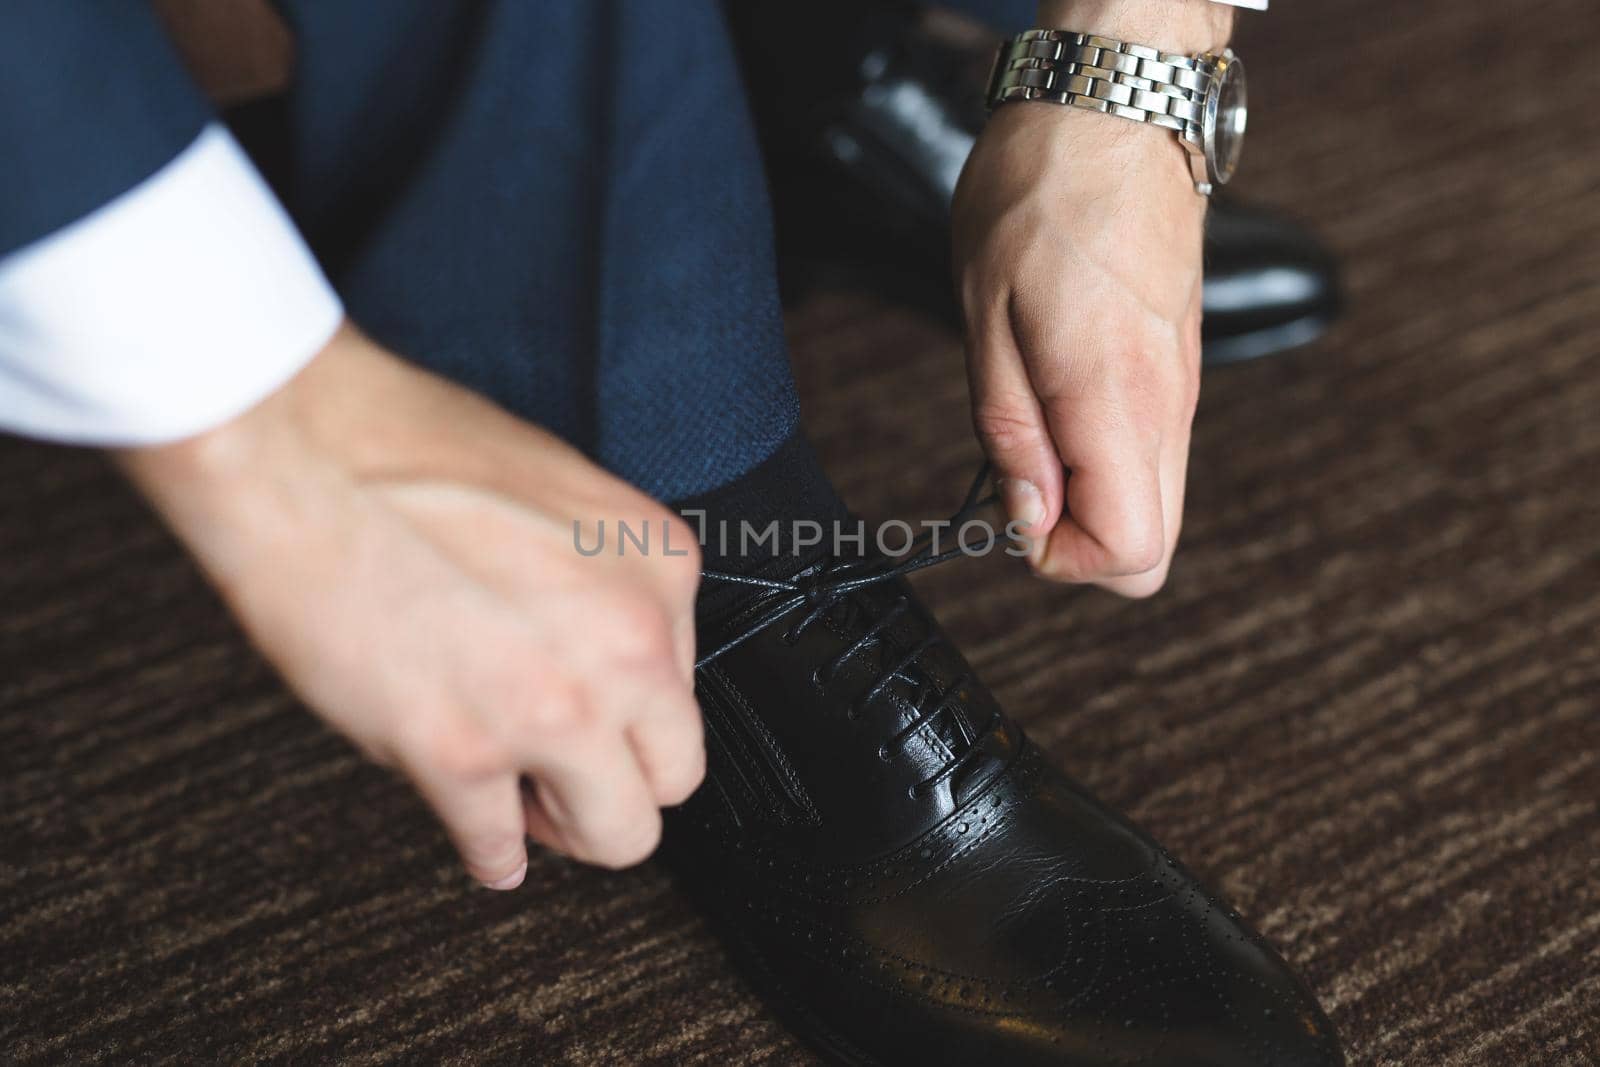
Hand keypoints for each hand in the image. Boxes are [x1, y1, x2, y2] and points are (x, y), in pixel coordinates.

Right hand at [118, 324, 704, 884]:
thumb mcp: (559, 496)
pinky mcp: (462, 752)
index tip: (601, 722)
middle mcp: (626, 641)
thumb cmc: (408, 450)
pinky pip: (501, 846)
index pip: (684, 686)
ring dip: (569, 828)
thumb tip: (602, 663)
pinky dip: (493, 854)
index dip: (633, 712)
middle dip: (624, 785)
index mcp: (658, 566)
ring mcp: (553, 704)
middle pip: (673, 775)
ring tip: (529, 812)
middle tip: (576, 784)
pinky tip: (487, 848)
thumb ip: (601, 584)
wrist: (298, 453)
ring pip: (618, 833)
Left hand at [953, 2, 1227, 596]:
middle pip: (1153, 548)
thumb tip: (1027, 517)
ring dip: (1089, 494)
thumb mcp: (986, 316)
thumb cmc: (1040, 195)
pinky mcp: (1180, 368)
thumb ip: (1011, 430)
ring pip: (1155, 501)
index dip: (1062, 559)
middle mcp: (1168, 408)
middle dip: (1079, 540)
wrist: (1113, 109)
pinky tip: (1062, 397)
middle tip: (1020, 476)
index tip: (1014, 512)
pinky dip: (1106, 455)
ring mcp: (1183, 389)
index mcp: (1116, 401)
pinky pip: (1154, 452)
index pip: (1131, 554)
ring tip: (1035, 421)